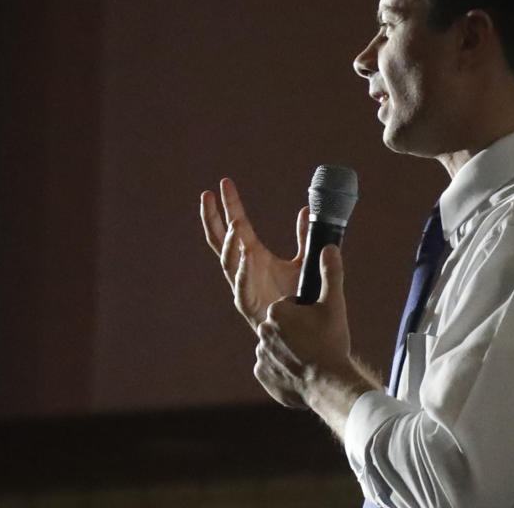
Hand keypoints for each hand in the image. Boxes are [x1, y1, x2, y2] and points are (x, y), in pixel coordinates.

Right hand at [200, 178, 309, 330]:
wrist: (303, 331)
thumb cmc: (297, 298)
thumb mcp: (302, 261)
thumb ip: (303, 237)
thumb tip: (305, 211)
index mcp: (253, 254)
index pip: (237, 224)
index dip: (229, 205)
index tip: (224, 183)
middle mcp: (244, 268)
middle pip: (220, 239)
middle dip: (213, 218)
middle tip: (207, 195)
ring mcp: (242, 285)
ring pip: (227, 261)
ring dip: (230, 242)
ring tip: (236, 223)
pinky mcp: (248, 304)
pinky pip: (241, 286)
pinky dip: (243, 270)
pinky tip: (246, 254)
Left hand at [254, 245, 358, 407]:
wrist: (328, 384)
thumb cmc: (331, 342)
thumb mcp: (334, 304)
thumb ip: (330, 273)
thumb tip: (329, 248)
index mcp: (277, 310)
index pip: (288, 305)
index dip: (305, 314)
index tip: (317, 324)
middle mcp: (263, 329)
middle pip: (281, 325)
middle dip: (296, 331)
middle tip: (316, 341)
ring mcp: (260, 354)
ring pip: (276, 345)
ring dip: (289, 349)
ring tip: (310, 358)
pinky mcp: (261, 374)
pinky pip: (272, 366)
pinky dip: (283, 368)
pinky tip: (300, 371)